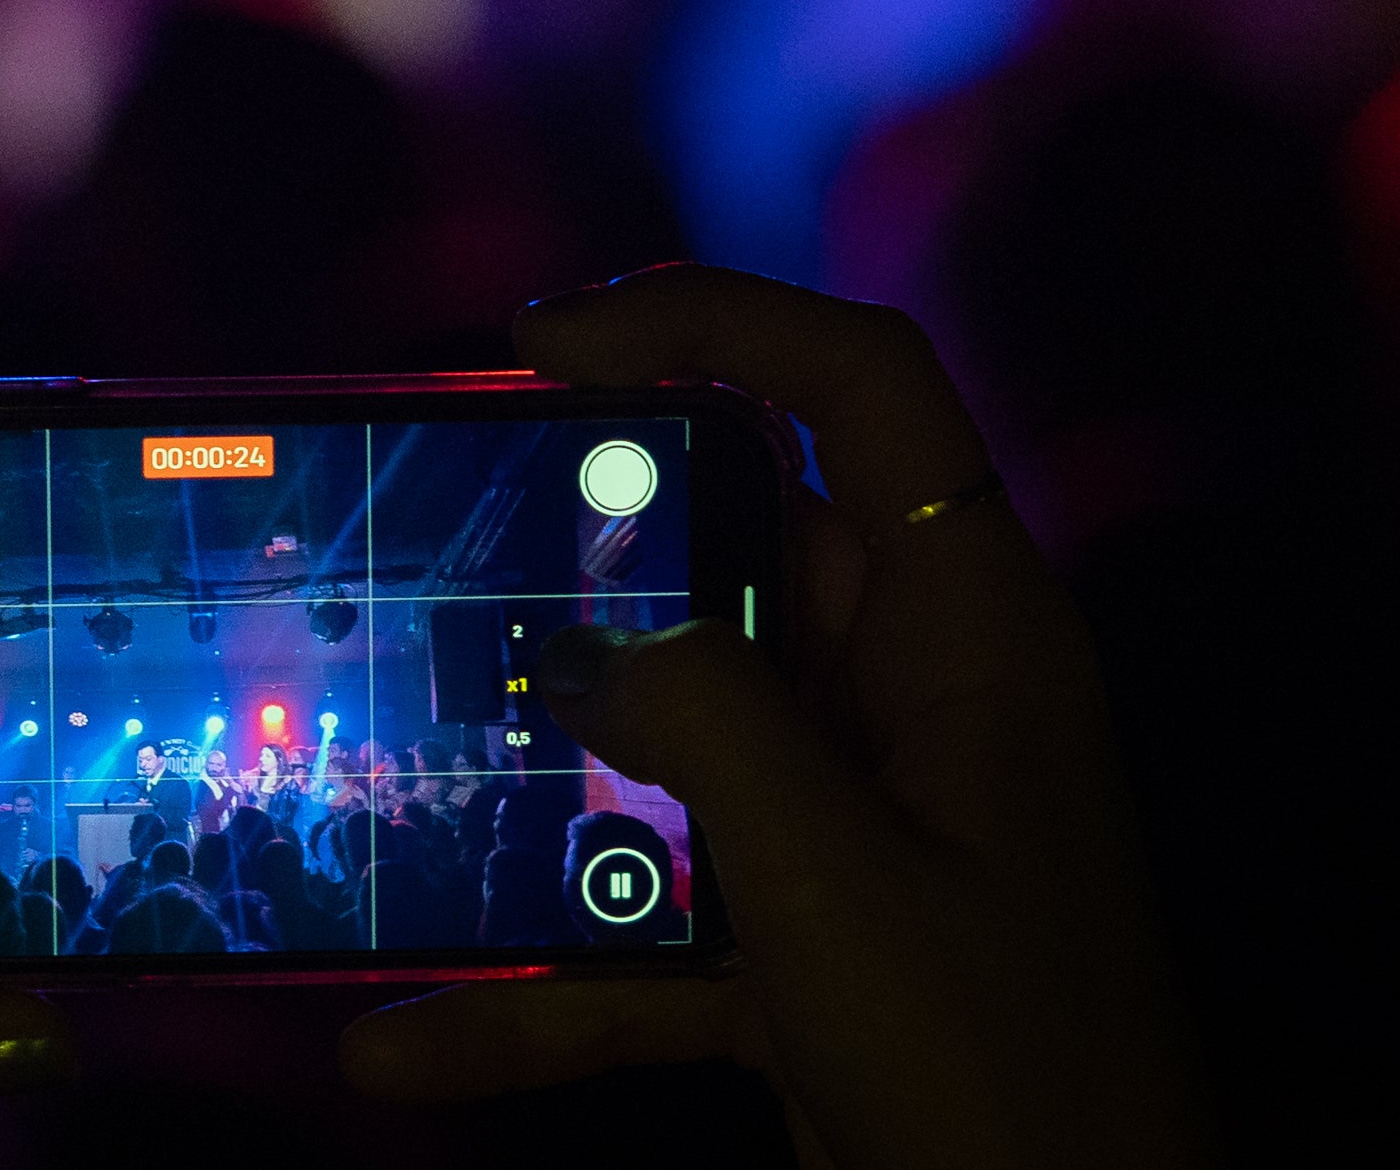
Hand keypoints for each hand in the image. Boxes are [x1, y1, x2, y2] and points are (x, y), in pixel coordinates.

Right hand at [339, 264, 1212, 1169]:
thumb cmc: (1007, 1081)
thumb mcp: (837, 886)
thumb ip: (708, 731)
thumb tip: (593, 659)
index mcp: (973, 634)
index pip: (862, 386)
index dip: (713, 317)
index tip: (543, 341)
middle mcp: (921, 699)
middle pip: (735, 553)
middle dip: (581, 557)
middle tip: (428, 548)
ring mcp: (865, 820)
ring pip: (674, 741)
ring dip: (541, 784)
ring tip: (391, 773)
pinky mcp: (813, 941)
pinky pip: (652, 917)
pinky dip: (545, 977)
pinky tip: (412, 1035)